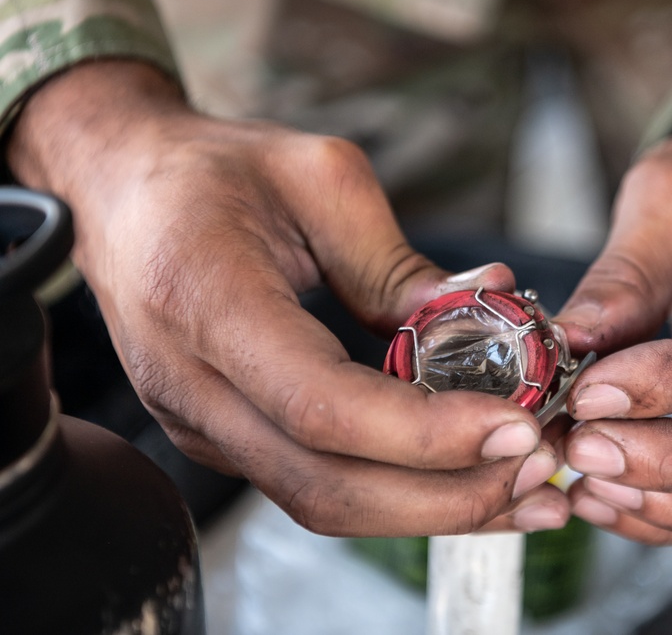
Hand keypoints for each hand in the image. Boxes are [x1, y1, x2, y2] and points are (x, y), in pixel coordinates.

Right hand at [8, 61, 568, 536]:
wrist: (124, 189)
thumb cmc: (215, 170)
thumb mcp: (320, 179)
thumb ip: (398, 265)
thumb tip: (489, 321)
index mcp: (205, 301)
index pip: (322, 405)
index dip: (426, 433)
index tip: (516, 426)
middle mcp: (191, 384)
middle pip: (326, 485)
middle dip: (446, 492)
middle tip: (539, 467)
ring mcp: (201, 423)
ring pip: (323, 503)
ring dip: (433, 509)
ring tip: (525, 489)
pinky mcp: (224, 436)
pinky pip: (316, 485)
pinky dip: (399, 494)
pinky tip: (467, 479)